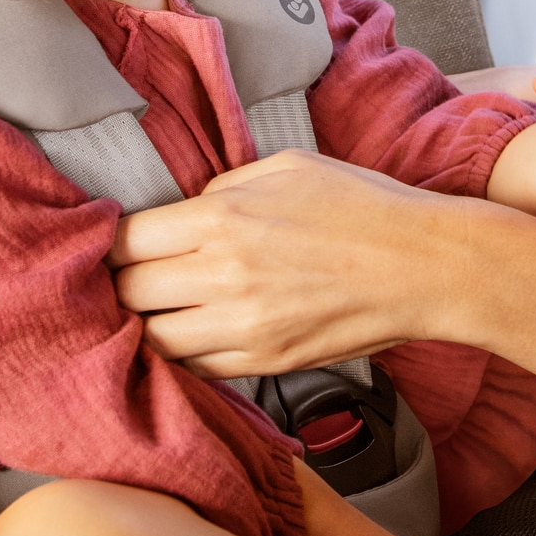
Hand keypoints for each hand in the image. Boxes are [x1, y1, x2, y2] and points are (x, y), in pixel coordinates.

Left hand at [110, 151, 472, 375]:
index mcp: (221, 219)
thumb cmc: (362, 206)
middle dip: (121, 284)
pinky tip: (195, 332)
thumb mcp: (286, 167)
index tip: (118, 243)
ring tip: (161, 308)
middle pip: (127, 293)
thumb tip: (184, 211)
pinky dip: (184, 353)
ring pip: (152, 340)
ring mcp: (242, 327)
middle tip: (132, 277)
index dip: (110, 243)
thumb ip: (222, 187)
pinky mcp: (264, 362)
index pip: (123, 241)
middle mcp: (222, 276)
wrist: (425, 266)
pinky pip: (195, 368)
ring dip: (148, 324)